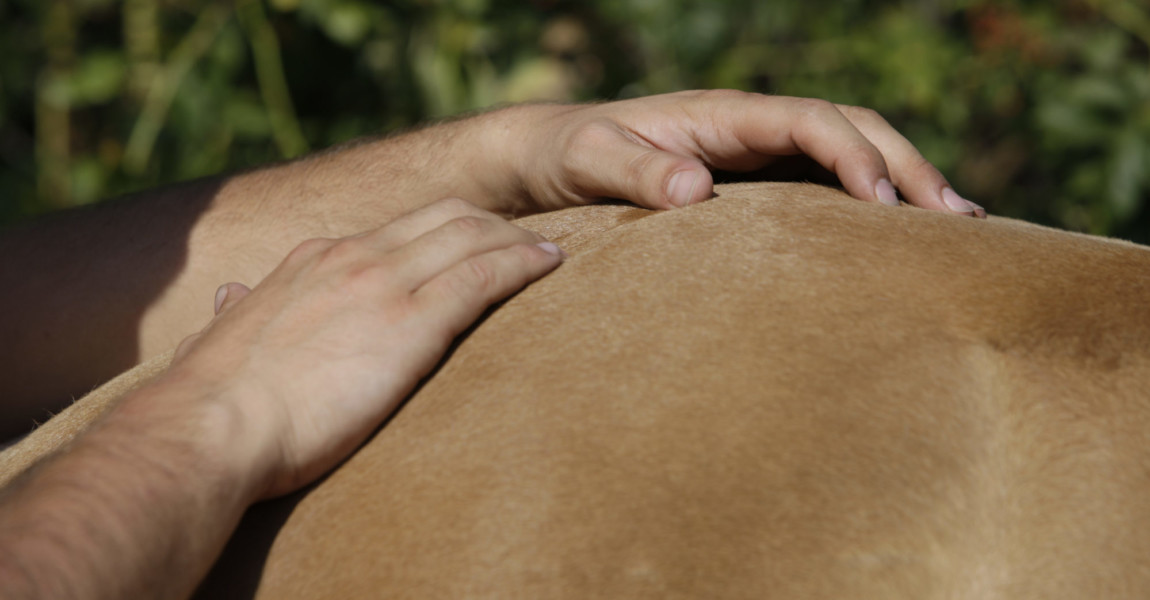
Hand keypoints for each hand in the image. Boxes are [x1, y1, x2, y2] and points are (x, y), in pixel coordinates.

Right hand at [157, 198, 563, 498]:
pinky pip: (484, 275)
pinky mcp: (412, 323)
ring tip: (551, 253)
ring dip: (520, 239)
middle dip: (494, 223)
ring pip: (473, 236)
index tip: (474, 241)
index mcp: (314, 260)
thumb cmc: (215, 403)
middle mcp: (353, 257)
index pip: (398, 227)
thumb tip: (233, 296)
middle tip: (529, 241)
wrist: (210, 428)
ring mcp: (384, 284)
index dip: (445, 229)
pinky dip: (524, 264)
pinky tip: (552, 266)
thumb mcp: (222, 338)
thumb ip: (237, 313)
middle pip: (446, 216)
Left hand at [503, 90, 982, 216]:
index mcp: (722, 115)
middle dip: (906, 167)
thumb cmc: (564, 154)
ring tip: (959, 229)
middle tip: (958, 219)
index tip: (885, 205)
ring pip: (847, 158)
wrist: (542, 160)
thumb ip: (635, 170)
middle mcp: (750, 130)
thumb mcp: (589, 159)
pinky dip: (866, 209)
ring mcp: (755, 157)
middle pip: (850, 130)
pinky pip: (821, 190)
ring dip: (903, 186)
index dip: (854, 154)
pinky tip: (897, 245)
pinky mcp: (751, 188)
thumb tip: (696, 188)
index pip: (810, 120)